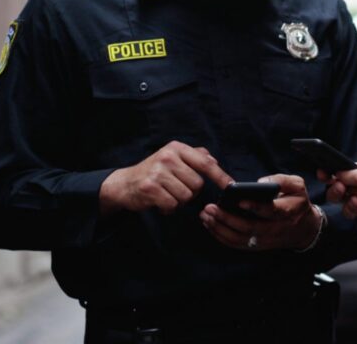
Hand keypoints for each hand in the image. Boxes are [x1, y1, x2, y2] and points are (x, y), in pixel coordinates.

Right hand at [99, 141, 232, 214]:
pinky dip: (168, 207)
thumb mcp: (173, 158)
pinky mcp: (150, 188)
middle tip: (175, 188)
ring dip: (179, 200)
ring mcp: (158, 172)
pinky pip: (173, 204)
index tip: (232, 186)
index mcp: (176, 148)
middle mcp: (168, 157)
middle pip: (197, 184)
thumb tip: (215, 162)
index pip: (205, 163)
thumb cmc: (154, 172)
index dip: (221, 176)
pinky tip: (159, 201)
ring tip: (166, 194)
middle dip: (190, 191)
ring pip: (186, 196)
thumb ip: (195, 157)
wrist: (125, 183)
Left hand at [200, 174, 321, 250]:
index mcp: (287, 212)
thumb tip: (260, 182)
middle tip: (211, 208)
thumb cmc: (297, 202)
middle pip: (250, 228)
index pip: (271, 212)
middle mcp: (275, 229)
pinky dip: (221, 236)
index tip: (240, 201)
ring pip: (240, 239)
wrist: (303, 228)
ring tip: (206, 216)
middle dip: (227, 219)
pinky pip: (237, 244)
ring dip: (220, 229)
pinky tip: (210, 225)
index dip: (256, 207)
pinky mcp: (257, 246)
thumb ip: (282, 180)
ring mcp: (265, 240)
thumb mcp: (297, 185)